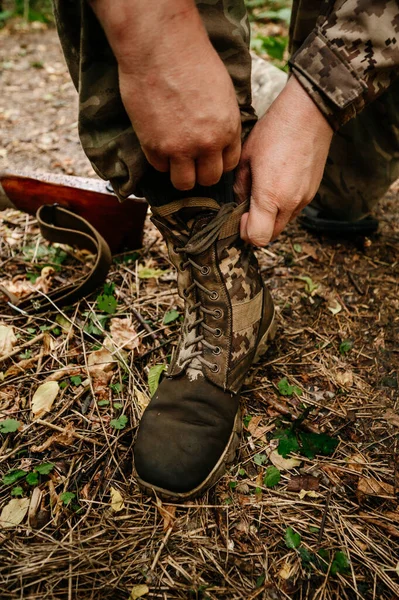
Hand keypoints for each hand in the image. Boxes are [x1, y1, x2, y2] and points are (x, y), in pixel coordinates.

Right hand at [92, 0, 241, 190]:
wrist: (160, 47)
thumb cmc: (192, 59)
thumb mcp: (222, 92)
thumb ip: (222, 121)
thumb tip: (218, 138)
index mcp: (228, 129)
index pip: (229, 164)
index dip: (217, 162)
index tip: (208, 156)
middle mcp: (207, 144)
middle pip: (208, 179)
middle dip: (200, 173)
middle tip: (191, 161)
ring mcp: (180, 148)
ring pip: (183, 183)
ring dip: (179, 173)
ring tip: (174, 157)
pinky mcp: (154, 147)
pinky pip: (159, 168)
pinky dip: (158, 159)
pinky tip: (157, 141)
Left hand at [235, 76, 332, 245]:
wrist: (310, 114)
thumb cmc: (274, 131)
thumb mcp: (246, 158)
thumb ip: (241, 187)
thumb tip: (240, 204)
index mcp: (271, 196)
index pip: (257, 237)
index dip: (245, 232)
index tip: (239, 216)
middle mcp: (290, 203)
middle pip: (270, 236)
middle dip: (256, 228)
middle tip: (246, 208)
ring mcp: (304, 199)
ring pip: (282, 224)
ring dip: (269, 218)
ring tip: (262, 192)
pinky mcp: (312, 193)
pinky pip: (293, 211)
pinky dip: (282, 207)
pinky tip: (276, 184)